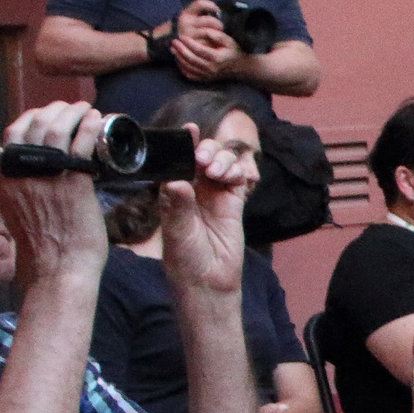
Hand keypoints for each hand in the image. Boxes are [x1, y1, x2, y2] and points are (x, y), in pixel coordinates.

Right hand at [0, 101, 109, 281]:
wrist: (57, 270)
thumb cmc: (44, 245)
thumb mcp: (18, 211)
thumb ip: (21, 189)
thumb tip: (33, 173)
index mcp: (5, 180)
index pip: (12, 134)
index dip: (32, 118)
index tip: (48, 115)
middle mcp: (21, 174)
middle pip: (33, 124)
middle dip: (53, 110)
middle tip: (70, 109)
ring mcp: (46, 177)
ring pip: (55, 128)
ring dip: (72, 112)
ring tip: (84, 109)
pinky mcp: (72, 183)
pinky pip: (80, 143)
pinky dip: (89, 126)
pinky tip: (97, 120)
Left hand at [155, 124, 256, 297]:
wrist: (209, 283)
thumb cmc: (184, 259)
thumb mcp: (177, 233)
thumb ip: (178, 206)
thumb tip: (176, 181)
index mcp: (174, 192)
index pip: (177, 160)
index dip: (183, 143)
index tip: (188, 130)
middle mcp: (195, 189)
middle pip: (203, 156)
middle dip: (206, 150)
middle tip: (203, 160)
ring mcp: (215, 194)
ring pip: (222, 162)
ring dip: (222, 159)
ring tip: (216, 172)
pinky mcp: (234, 202)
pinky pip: (239, 178)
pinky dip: (238, 171)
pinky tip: (232, 177)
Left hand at [171, 0, 241, 81]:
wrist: (239, 67)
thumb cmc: (233, 51)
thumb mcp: (229, 40)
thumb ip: (216, 35)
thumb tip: (204, 31)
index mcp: (217, 58)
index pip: (199, 50)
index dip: (189, 43)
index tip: (182, 36)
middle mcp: (211, 68)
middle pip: (191, 59)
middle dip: (180, 50)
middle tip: (174, 42)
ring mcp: (207, 75)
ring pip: (188, 68)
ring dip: (179, 58)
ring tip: (173, 49)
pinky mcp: (204, 79)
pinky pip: (189, 75)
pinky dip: (181, 68)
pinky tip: (178, 59)